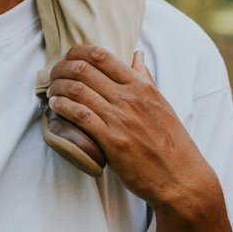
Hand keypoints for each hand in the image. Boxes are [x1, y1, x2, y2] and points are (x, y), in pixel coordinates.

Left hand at [46, 46, 216, 211]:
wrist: (181, 179)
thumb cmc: (171, 143)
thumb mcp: (162, 104)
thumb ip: (145, 78)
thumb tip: (137, 54)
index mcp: (142, 86)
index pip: (102, 55)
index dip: (76, 52)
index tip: (67, 59)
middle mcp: (130, 98)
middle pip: (83, 70)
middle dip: (61, 69)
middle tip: (53, 76)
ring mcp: (120, 119)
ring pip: (77, 90)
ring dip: (57, 88)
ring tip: (51, 92)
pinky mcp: (112, 141)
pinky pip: (79, 116)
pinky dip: (62, 107)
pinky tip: (55, 107)